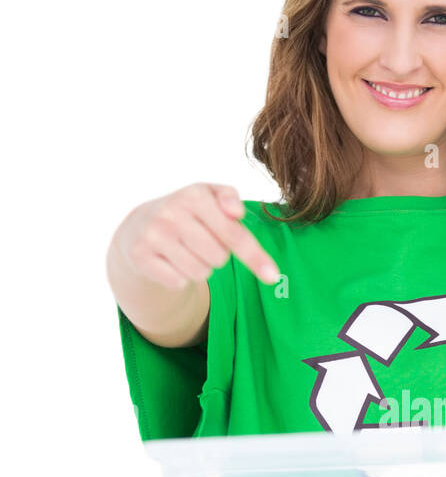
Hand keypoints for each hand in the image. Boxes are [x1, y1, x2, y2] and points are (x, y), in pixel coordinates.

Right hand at [114, 182, 280, 287]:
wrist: (140, 226)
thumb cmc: (189, 213)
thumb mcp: (210, 197)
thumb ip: (230, 199)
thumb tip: (237, 212)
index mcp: (194, 194)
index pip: (234, 233)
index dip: (255, 257)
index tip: (273, 277)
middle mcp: (171, 212)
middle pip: (219, 257)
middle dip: (217, 255)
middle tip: (203, 243)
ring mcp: (153, 234)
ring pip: (200, 272)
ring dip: (200, 267)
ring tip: (187, 251)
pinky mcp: (140, 256)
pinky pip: (179, 282)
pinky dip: (180, 277)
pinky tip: (170, 261)